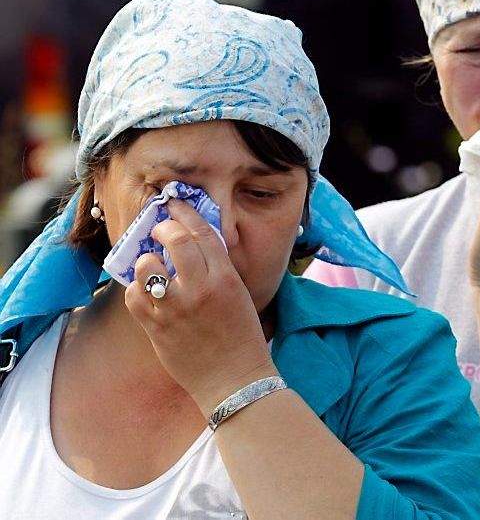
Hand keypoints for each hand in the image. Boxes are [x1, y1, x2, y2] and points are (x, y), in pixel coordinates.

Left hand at [124, 199, 276, 415]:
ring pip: (146, 267)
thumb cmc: (242, 337)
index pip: (202, 232)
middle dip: (162, 229)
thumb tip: (192, 243)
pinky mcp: (156, 328)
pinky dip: (136, 291)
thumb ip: (217, 269)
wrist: (235, 380)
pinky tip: (146, 293)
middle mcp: (200, 289)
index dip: (186, 213)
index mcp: (226, 278)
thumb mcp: (238, 295)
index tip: (174, 204)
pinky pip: (133, 297)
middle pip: (174, 240)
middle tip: (160, 231)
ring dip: (146, 262)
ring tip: (152, 268)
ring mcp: (176, 309)